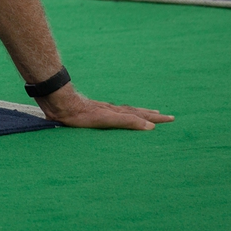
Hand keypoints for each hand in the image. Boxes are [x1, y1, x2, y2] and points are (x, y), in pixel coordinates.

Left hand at [37, 84, 173, 130]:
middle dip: (151, 115)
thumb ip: (128, 122)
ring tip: (148, 113)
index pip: (140, 115)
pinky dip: (122, 113)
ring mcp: (103, 109)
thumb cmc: (82, 115)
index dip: (154, 118)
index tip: (170, 118)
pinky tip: (117, 114)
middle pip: (136, 112)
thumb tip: (150, 127)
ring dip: (138, 113)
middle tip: (166, 116)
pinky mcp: (92, 110)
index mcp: (117, 113)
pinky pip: (113, 111)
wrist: (60, 103)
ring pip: (125, 111)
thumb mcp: (108, 119)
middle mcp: (112, 110)